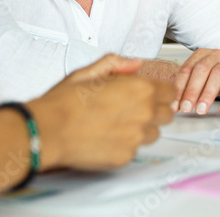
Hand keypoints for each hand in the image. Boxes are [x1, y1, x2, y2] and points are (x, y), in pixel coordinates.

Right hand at [28, 54, 175, 169]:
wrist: (48, 130)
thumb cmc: (65, 101)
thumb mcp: (89, 72)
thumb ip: (117, 64)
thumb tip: (135, 63)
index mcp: (141, 89)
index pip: (171, 92)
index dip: (160, 93)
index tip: (150, 95)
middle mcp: (144, 113)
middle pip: (167, 114)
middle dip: (154, 111)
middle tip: (132, 110)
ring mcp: (136, 137)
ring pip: (153, 134)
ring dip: (142, 129)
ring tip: (117, 125)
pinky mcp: (126, 156)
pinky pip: (135, 150)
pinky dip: (125, 145)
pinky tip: (106, 138)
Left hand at [174, 48, 219, 114]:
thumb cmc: (218, 77)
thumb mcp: (201, 78)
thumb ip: (187, 88)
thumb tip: (174, 105)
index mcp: (201, 55)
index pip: (187, 69)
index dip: (180, 87)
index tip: (175, 104)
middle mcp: (215, 56)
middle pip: (201, 70)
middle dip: (192, 91)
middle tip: (186, 108)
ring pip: (218, 75)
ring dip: (207, 94)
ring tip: (201, 110)